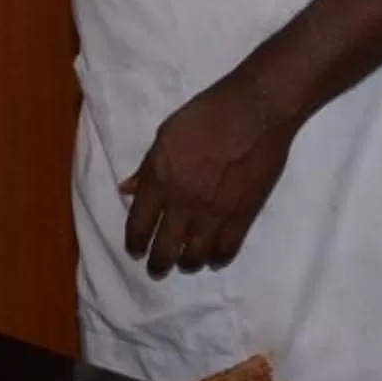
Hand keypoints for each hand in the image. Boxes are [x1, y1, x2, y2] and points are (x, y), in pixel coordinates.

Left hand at [120, 72, 298, 276]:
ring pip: (194, 258)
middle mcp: (182, 204)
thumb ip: (146, 167)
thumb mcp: (165, 134)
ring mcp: (213, 214)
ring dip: (187, 263)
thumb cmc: (207, 113)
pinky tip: (214, 258)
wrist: (255, 112)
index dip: (134, 244)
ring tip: (186, 263)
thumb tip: (126, 190)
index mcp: (159, 181)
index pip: (138, 226)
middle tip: (158, 268)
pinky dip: (218, 258)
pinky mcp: (242, 217)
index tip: (136, 250)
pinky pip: (226, 251)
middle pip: (164, 250)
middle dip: (158, 265)